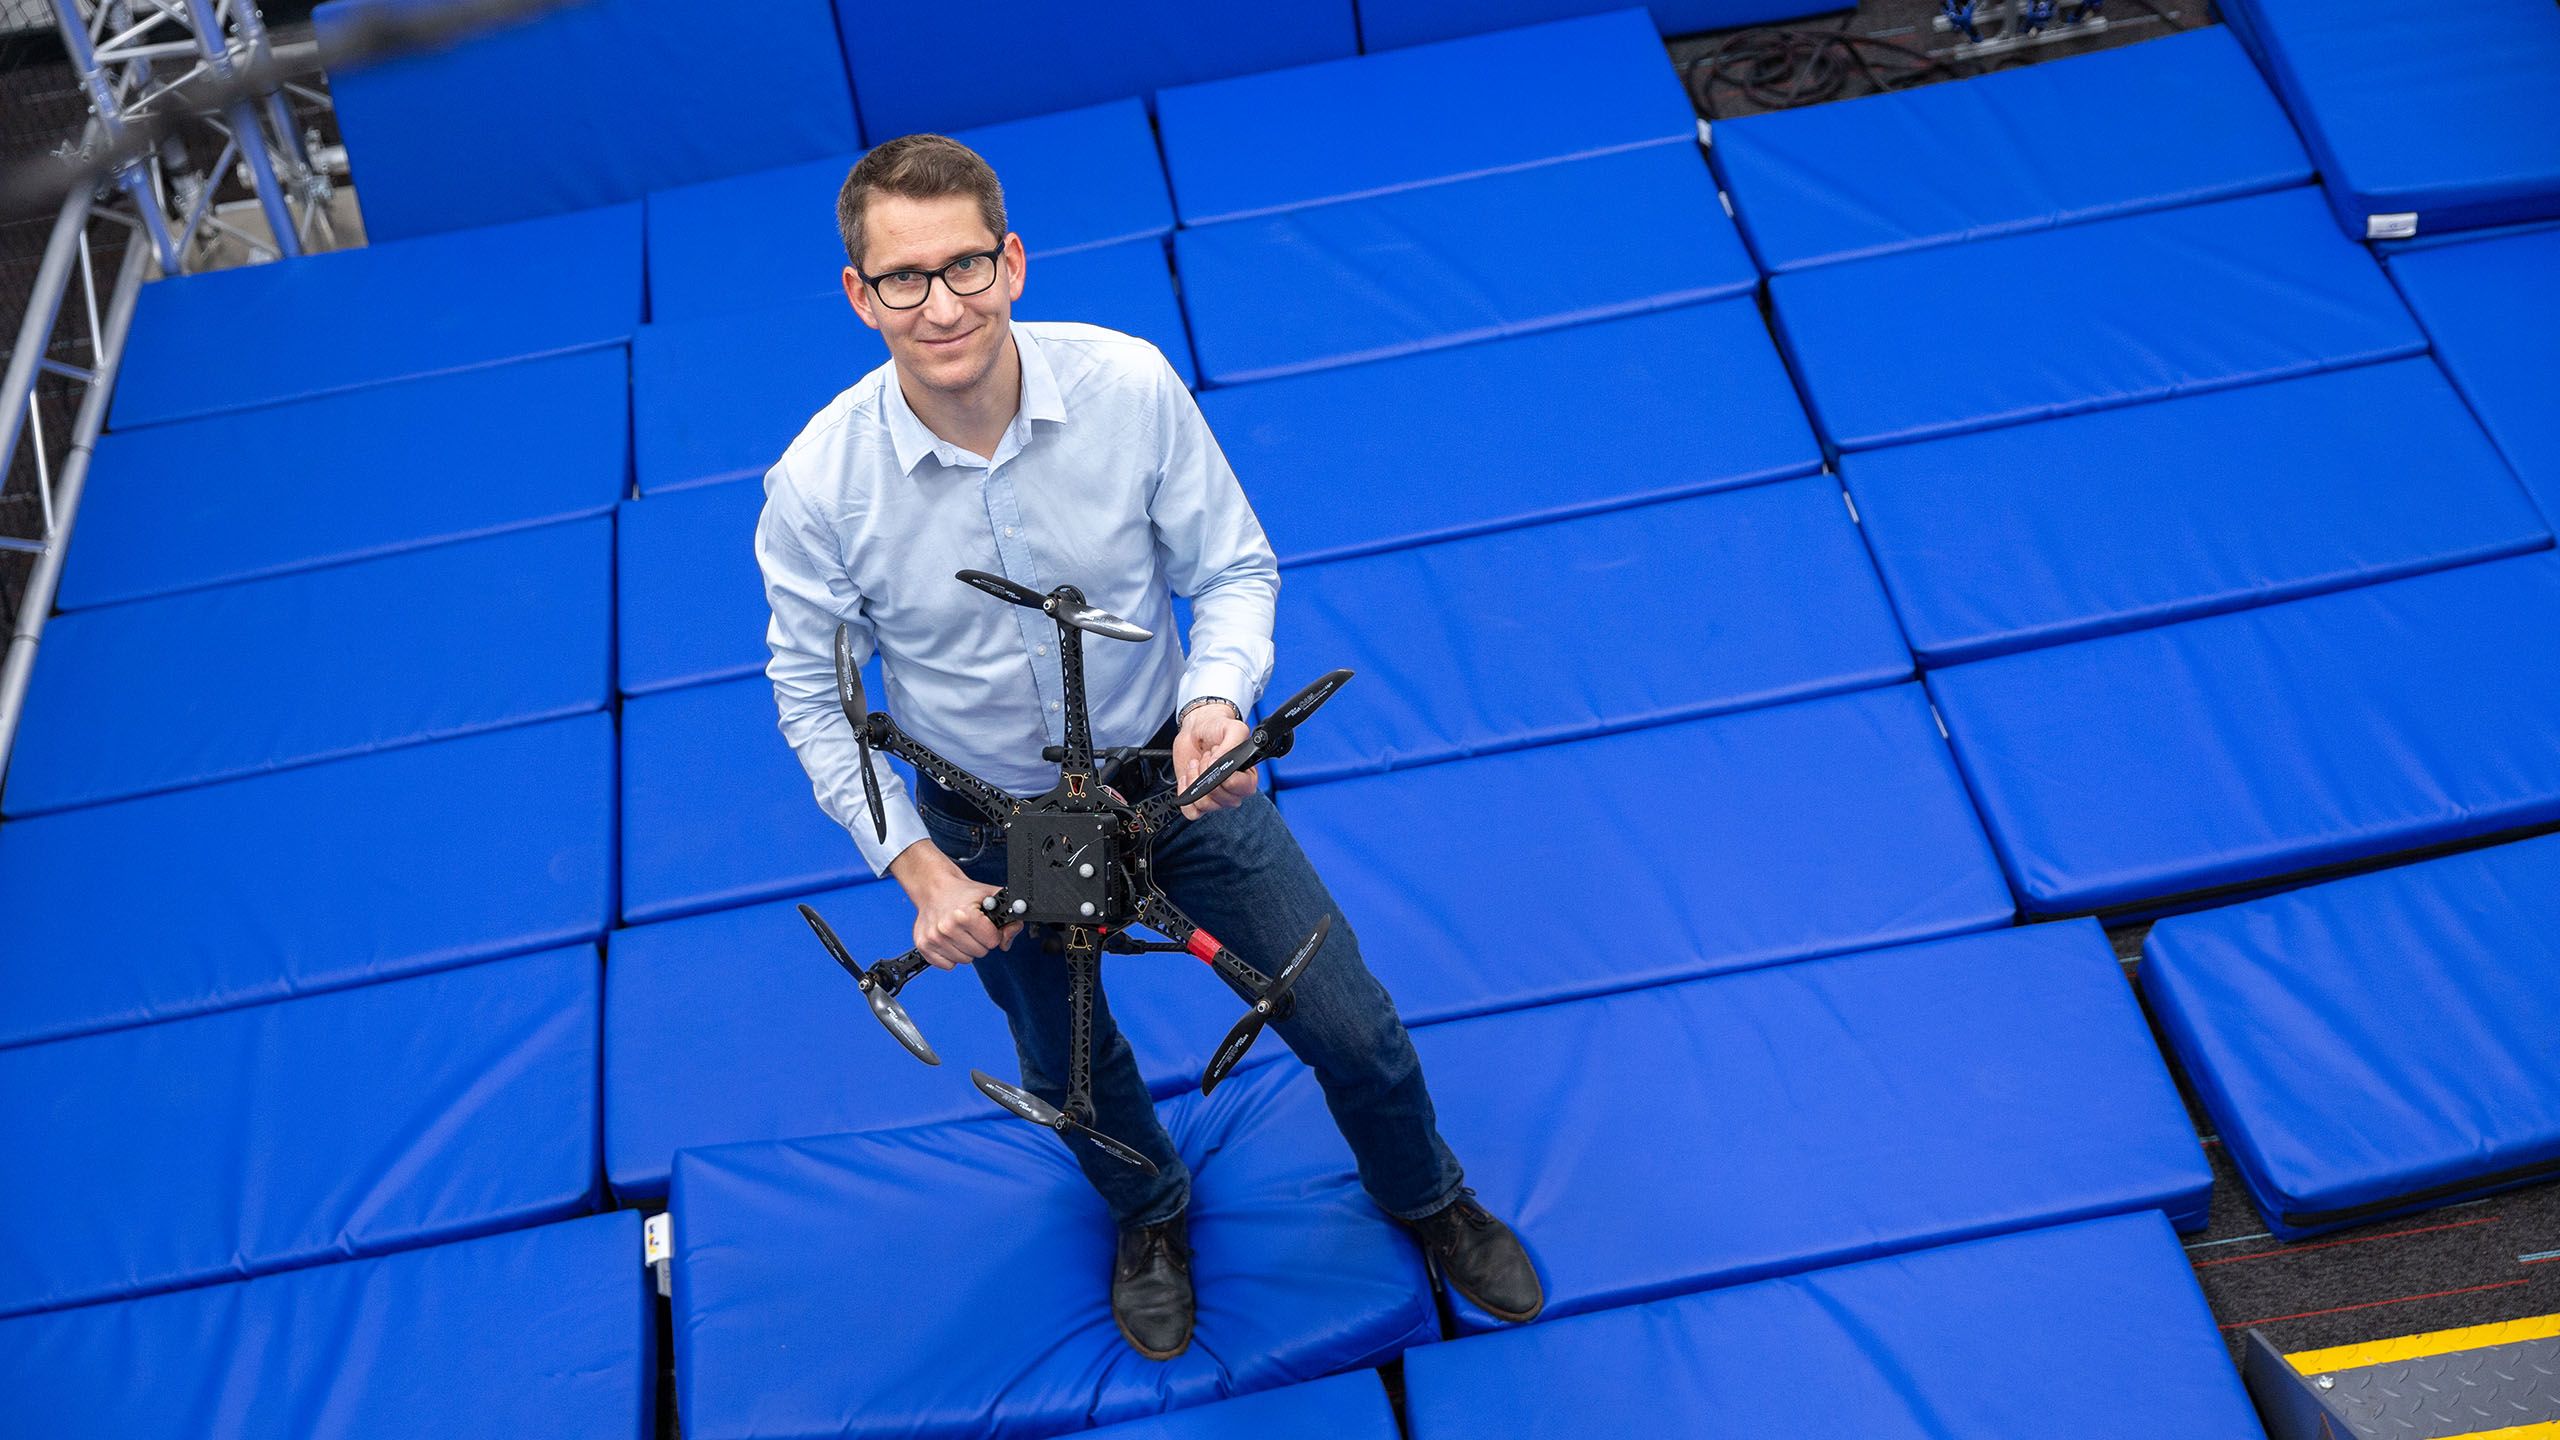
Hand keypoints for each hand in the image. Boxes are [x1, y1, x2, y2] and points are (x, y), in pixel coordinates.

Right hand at [890, 842, 1020, 967]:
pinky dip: (951, 955)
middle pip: (980, 953)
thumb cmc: (963, 893)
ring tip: (960, 931)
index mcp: (964, 915)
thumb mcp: (992, 897)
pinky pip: (948, 964)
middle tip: (972, 927)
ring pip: (965, 960)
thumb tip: (1007, 941)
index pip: (992, 941)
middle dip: (981, 941)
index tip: (985, 924)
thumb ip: (1010, 919)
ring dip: (966, 949)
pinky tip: (950, 939)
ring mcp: (933, 938)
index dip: (993, 933)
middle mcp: (946, 928)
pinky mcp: (923, 946)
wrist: (934, 888)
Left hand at [1173, 701, 1257, 819]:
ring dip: (1195, 781)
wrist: (1197, 729)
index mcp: (1247, 777)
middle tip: (1207, 756)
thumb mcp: (1233, 728)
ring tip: (1196, 763)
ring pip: (1205, 805)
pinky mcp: (1196, 798)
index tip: (1218, 758)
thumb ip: (1233, 743)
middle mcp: (1232, 791)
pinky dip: (1185, 794)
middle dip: (1208, 774)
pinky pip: (1192, 812)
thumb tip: (1217, 763)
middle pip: (1222, 800)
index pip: (1243, 789)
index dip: (1227, 776)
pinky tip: (1187, 776)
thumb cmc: (1218, 729)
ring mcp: (1214, 796)